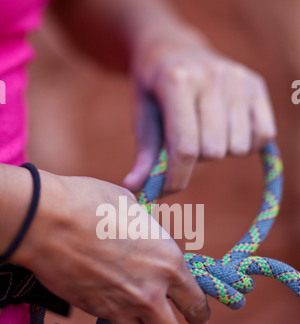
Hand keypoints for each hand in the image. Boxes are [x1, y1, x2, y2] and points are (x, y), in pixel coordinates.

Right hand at [14, 169, 209, 323]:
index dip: (195, 308)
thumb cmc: (91, 203)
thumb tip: (147, 239)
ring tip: (132, 313)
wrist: (48, 220)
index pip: (197, 303)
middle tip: (163, 318)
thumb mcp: (133, 210)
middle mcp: (153, 291)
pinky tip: (108, 304)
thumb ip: (149, 234)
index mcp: (170, 262)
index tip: (188, 307)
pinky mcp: (96, 312)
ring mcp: (123, 306)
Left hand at [123, 26, 275, 193]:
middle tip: (185, 146)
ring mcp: (238, 79)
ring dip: (220, 151)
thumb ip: (144, 156)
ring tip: (205, 133)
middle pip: (213, 151)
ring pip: (238, 148)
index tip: (167, 191)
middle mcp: (212, 76)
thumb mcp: (142, 118)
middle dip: (196, 161)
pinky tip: (227, 130)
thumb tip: (136, 190)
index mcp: (177, 81)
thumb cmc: (155, 92)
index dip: (176, 178)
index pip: (185, 147)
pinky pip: (262, 136)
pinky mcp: (257, 84)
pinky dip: (246, 144)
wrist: (175, 50)